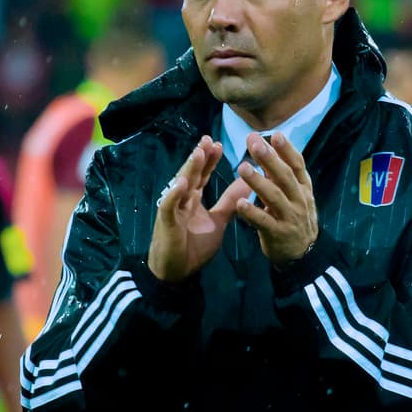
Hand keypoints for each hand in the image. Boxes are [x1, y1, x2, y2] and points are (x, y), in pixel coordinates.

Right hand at [148, 136, 250, 282]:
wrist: (177, 271)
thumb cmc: (194, 245)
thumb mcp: (218, 221)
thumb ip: (230, 203)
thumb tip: (246, 184)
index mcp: (192, 198)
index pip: (202, 174)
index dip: (209, 160)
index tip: (219, 144)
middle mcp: (181, 199)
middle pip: (191, 174)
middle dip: (199, 157)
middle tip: (208, 140)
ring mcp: (172, 209)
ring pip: (179, 185)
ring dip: (189, 169)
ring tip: (199, 153)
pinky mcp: (165, 223)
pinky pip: (168, 206)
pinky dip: (174, 195)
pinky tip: (182, 184)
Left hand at [236, 132, 318, 264]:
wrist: (303, 255)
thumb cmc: (294, 218)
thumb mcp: (294, 195)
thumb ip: (280, 175)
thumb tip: (268, 148)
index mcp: (303, 188)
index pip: (297, 165)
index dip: (287, 150)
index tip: (275, 135)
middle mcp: (299, 200)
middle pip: (285, 177)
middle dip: (269, 159)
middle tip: (253, 143)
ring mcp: (289, 218)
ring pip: (274, 197)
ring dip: (257, 182)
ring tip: (242, 167)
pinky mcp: (277, 234)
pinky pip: (264, 221)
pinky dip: (252, 212)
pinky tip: (240, 203)